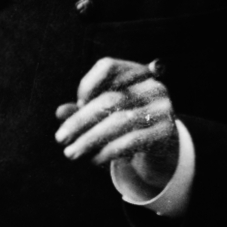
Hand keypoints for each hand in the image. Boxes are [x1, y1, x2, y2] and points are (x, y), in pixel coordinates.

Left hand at [55, 57, 179, 195]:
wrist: (159, 142)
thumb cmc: (124, 120)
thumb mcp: (103, 112)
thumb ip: (82, 109)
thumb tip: (61, 112)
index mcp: (136, 71)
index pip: (107, 67)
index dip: (87, 84)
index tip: (76, 104)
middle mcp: (152, 85)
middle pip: (110, 98)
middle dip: (80, 121)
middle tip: (60, 138)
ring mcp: (163, 108)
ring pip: (119, 122)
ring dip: (90, 140)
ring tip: (71, 153)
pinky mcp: (166, 131)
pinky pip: (132, 141)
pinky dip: (108, 151)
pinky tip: (93, 160)